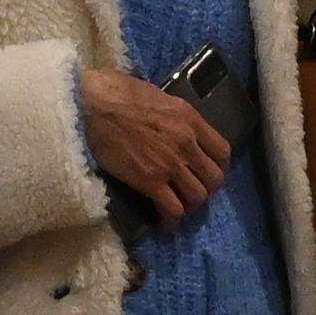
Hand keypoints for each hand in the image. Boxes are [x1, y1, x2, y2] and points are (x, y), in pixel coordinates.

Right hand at [80, 68, 229, 225]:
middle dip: (207, 189)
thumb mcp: (159, 96)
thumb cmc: (117, 93)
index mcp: (190, 119)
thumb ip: (174, 116)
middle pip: (214, 178)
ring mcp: (169, 164)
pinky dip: (171, 219)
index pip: (223, 151)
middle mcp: (186, 143)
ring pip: (197, 197)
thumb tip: (175, 127)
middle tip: (192, 192)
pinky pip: (172, 209)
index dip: (219, 167)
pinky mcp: (150, 181)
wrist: (92, 105)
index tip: (208, 172)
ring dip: (189, 205)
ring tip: (178, 207)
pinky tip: (164, 221)